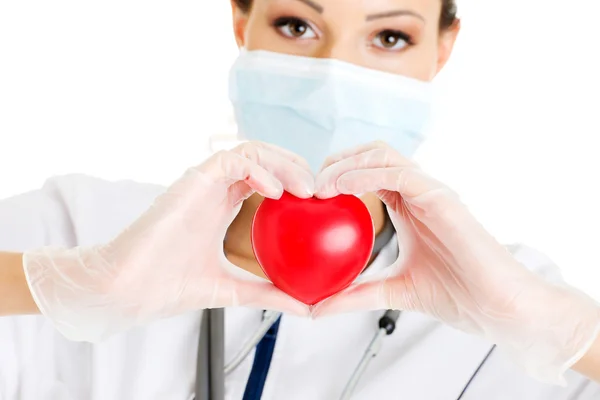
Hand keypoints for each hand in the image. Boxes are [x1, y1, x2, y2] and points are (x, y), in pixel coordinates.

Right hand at [23, 142, 313, 341]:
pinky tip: (276, 192)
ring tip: (305, 188)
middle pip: (264, 157)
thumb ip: (267, 292)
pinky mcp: (193, 180)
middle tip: (318, 191)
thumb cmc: (168, 287)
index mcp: (223, 204)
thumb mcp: (233, 290)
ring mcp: (203, 181)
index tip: (317, 202)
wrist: (128, 289)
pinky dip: (258, 170)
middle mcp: (215, 188)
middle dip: (295, 166)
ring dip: (283, 163)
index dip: (293, 181)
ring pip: (252, 150)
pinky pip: (232, 160)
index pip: (266, 177)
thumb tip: (305, 307)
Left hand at [312, 141, 599, 383]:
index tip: (310, 195)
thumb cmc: (457, 296)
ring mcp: (430, 190)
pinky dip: (364, 175)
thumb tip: (316, 309)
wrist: (498, 307)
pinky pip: (397, 173)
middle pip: (371, 154)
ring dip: (345, 164)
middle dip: (336, 161)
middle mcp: (419, 191)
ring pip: (381, 154)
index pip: (367, 173)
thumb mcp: (393, 292)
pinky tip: (340, 189)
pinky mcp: (440, 196)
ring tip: (319, 188)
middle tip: (310, 185)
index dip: (337, 175)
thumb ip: (356, 294)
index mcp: (409, 205)